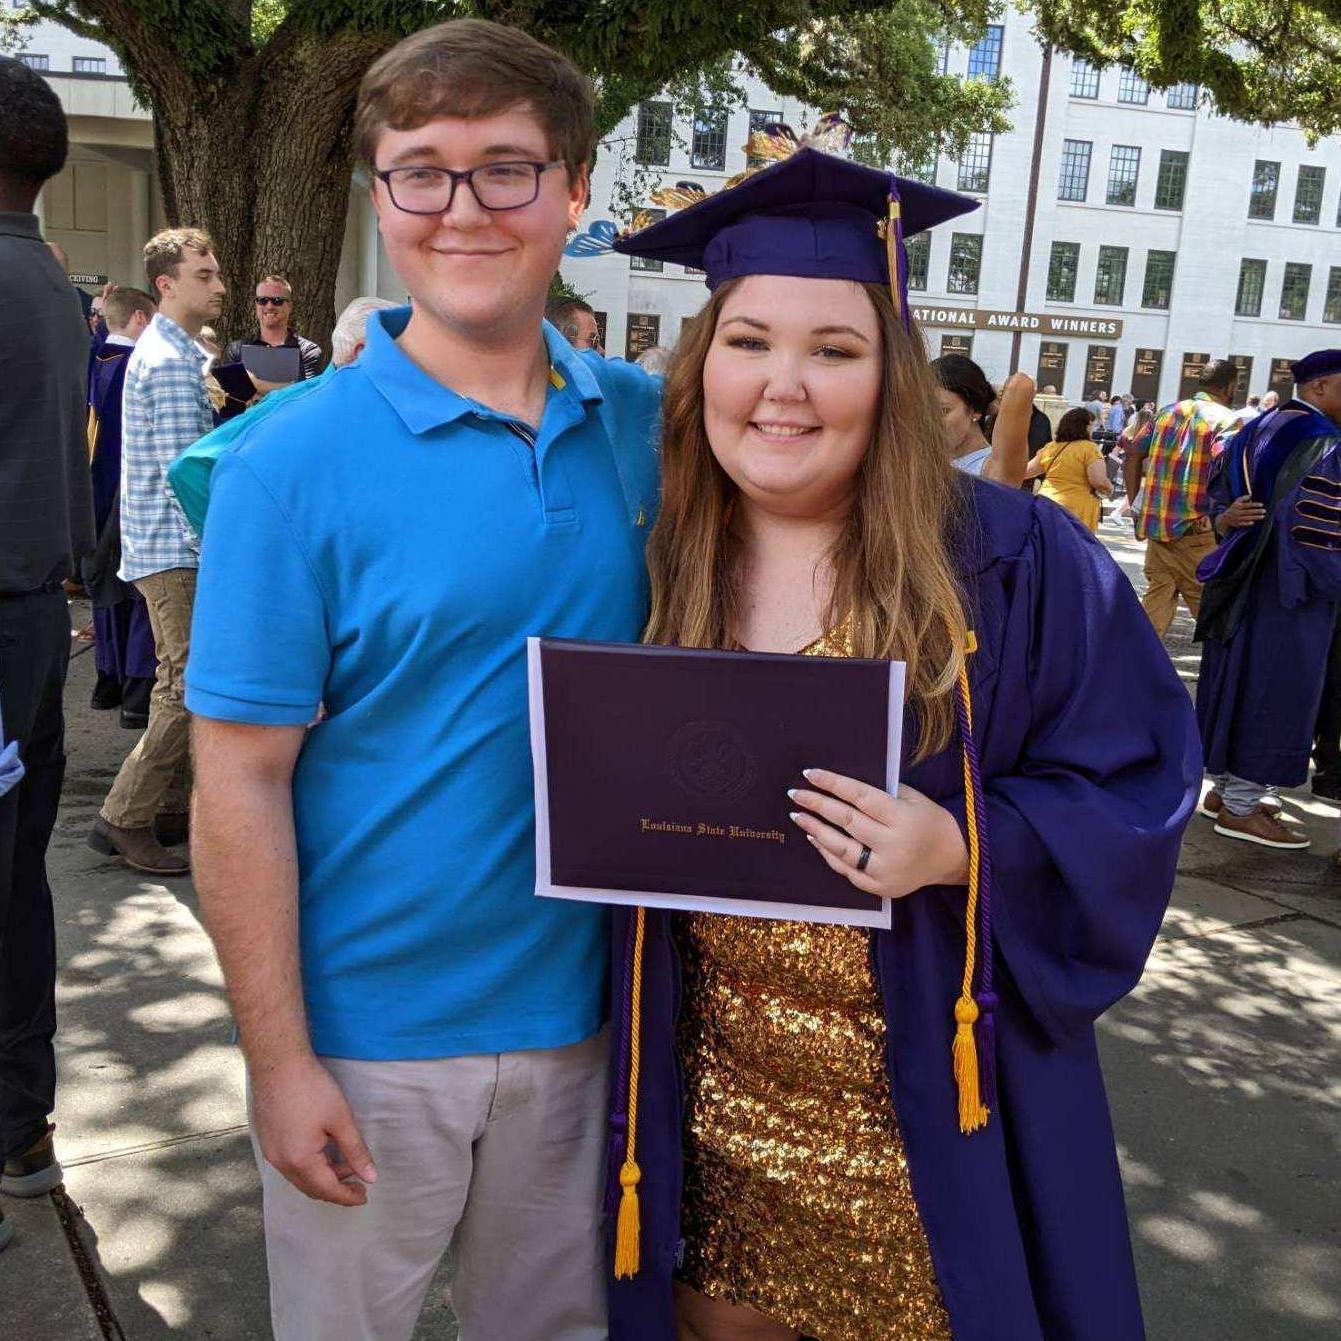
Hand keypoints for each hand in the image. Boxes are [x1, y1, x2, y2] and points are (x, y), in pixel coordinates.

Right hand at [249, 1052, 376, 1205]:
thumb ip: (356, 1151)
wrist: (278, 1063)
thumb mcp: (341, 1119)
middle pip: (311, 1188)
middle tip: (359, 1184)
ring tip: (347, 1165)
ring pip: (300, 1178)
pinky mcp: (267, 1141)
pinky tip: (324, 1153)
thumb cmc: (312, 1088)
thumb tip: (371, 1177)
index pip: (327, 1189)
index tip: (365, 1196)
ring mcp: (271, 1153)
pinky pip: (290, 1165)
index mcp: (300, 1160)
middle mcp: (281, 1163)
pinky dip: (309, 1166)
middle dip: (336, 1189)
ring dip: (323, 1177)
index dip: (347, 1196)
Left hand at [787, 768, 968, 900]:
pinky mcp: (880, 887)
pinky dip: (828, 853)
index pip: (860, 797)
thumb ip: (880, 793)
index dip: (833, 784)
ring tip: (799, 816)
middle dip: (817, 805)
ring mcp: (885, 870)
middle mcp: (893, 846)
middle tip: (795, 794)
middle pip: (846, 821)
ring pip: (841, 849)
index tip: (810, 773)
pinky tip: (815, 838)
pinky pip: (847, 870)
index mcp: (902, 818)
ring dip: (816, 830)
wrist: (951, 857)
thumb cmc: (928, 820)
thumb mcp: (912, 798)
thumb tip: (838, 784)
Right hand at [1221, 495, 1265, 528]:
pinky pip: (1242, 524)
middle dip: (1257, 511)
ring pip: (1247, 518)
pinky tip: (1252, 522)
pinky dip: (1247, 523)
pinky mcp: (1237, 524)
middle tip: (1264, 511)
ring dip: (1255, 517)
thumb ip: (1243, 498)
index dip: (1254, 504)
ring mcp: (1237, 518)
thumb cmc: (1234, 508)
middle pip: (1248, 512)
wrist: (1225, 518)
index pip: (1247, 505)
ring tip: (1263, 516)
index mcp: (1237, 506)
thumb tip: (1250, 496)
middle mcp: (1237, 512)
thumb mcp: (1236, 502)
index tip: (1261, 504)